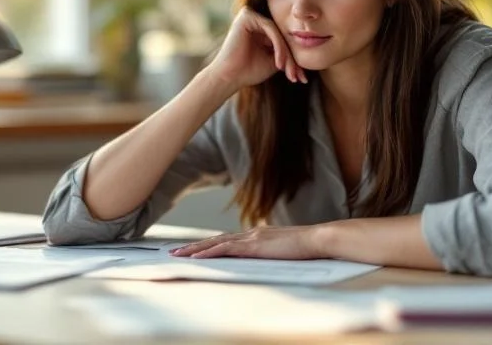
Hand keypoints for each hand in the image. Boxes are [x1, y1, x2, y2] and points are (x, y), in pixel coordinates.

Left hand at [169, 225, 323, 259]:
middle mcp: (250, 233)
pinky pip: (225, 250)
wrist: (318, 239)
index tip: (193, 250)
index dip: (208, 245)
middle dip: (193, 246)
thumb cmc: (307, 247)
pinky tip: (196, 258)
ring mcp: (251, 238)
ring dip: (194, 249)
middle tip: (174, 252)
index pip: (226, 240)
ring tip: (177, 255)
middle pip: (215, 240)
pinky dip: (208, 253)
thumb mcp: (284, 250)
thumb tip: (265, 259)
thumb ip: (271, 252)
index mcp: (257, 235)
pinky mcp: (253, 246)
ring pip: (215, 243)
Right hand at [205, 7, 306, 90]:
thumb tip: (309, 52)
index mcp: (261, 29)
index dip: (293, 59)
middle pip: (283, 35)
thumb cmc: (249, 71)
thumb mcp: (276, 61)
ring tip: (287, 70)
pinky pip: (271, 28)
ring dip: (286, 53)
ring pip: (279, 32)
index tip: (301, 78)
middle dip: (292, 58)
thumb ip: (289, 53)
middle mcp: (256, 20)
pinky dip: (278, 46)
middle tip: (298, 76)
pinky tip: (278, 62)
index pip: (284, 40)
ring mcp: (251, 15)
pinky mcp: (247, 15)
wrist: (229, 77)